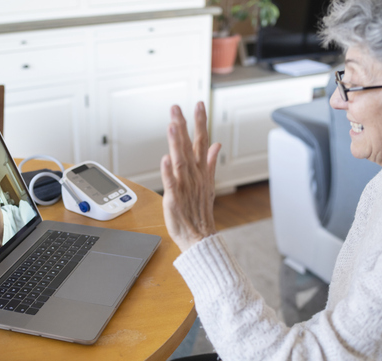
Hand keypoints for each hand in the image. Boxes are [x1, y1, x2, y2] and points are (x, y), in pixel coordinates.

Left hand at [161, 102, 221, 251]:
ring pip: (180, 160)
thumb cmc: (200, 211)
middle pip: (189, 147)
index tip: (199, 105)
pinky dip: (168, 171)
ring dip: (177, 143)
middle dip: (184, 126)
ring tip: (173, 126)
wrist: (199, 236)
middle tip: (177, 108)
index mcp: (201, 171)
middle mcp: (194, 175)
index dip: (200, 122)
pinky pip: (171, 183)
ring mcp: (185, 186)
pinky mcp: (175, 199)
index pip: (202, 141)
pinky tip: (165, 158)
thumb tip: (216, 144)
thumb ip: (210, 161)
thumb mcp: (208, 183)